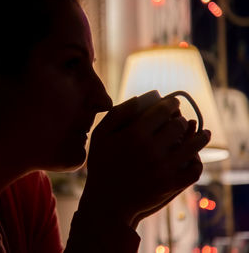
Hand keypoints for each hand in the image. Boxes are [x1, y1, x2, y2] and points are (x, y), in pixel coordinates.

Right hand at [78, 96, 210, 227]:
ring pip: (193, 145)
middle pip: (178, 125)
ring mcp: (163, 168)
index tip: (173, 103)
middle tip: (180, 120)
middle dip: (180, 119)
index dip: (171, 103)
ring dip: (200, 136)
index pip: (162, 111)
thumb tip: (139, 99)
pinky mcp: (170, 185)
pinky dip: (197, 161)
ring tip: (203, 133)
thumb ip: (117, 114)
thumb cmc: (101, 166)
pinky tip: (195, 156)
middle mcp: (152, 149)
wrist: (106, 203)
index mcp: (134, 134)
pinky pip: (194, 169)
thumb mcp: (99, 136)